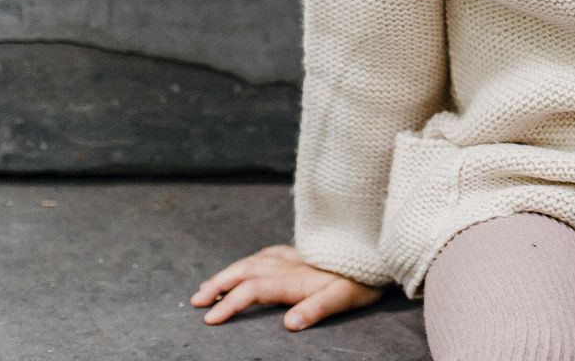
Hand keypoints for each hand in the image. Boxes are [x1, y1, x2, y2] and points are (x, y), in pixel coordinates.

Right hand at [191, 244, 383, 329]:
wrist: (379, 252)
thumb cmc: (363, 280)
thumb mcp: (344, 298)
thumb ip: (316, 309)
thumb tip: (288, 324)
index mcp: (295, 277)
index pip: (253, 289)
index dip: (230, 303)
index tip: (209, 318)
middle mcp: (290, 263)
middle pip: (245, 271)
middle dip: (219, 285)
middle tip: (196, 301)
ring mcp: (295, 255)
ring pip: (253, 260)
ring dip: (228, 273)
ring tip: (208, 287)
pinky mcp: (302, 250)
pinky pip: (268, 252)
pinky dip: (250, 260)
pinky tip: (247, 264)